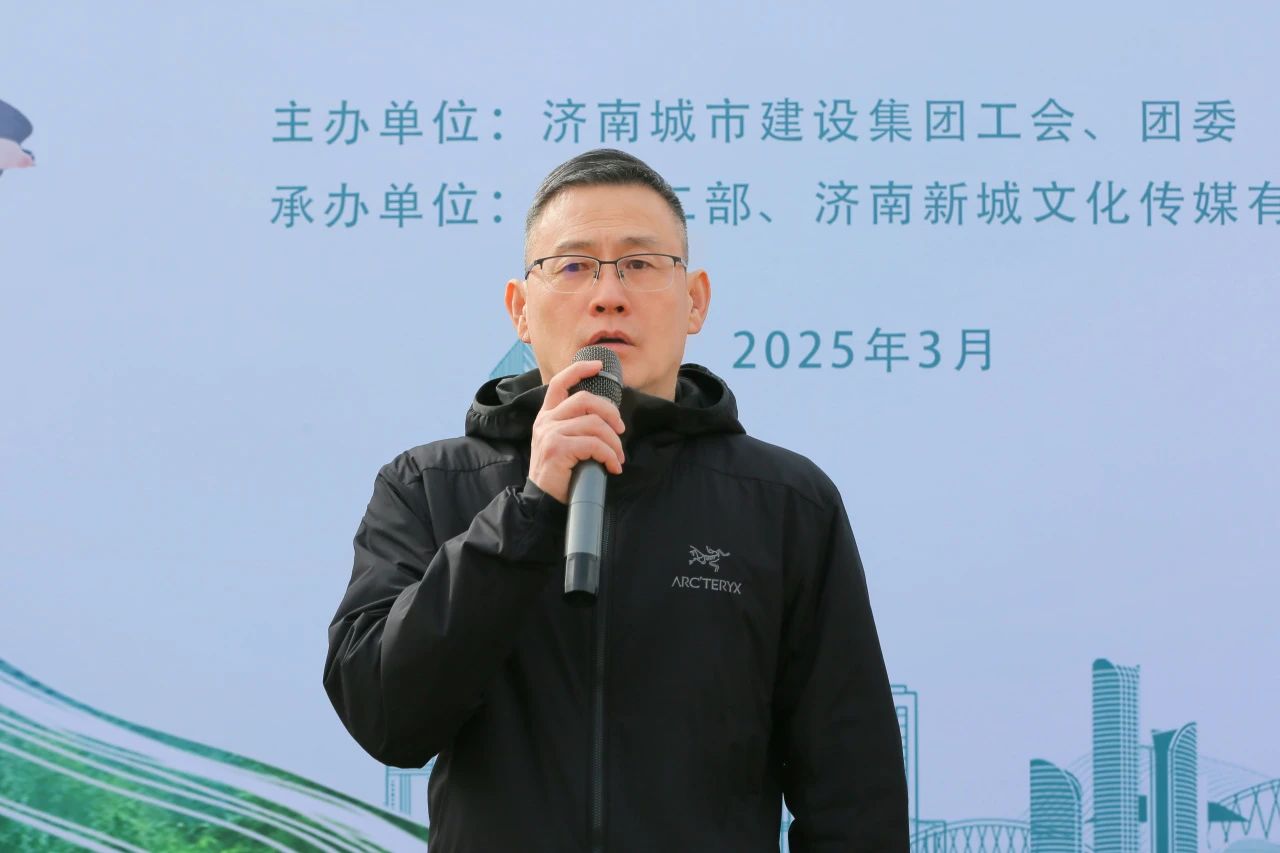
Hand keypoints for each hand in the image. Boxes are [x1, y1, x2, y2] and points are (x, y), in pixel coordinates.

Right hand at [527, 360, 625, 503]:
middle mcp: (546, 421)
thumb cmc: (560, 474)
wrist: (543, 502)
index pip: (560, 382)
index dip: (580, 369)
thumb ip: (577, 426)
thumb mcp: (564, 444)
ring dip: (614, 443)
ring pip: (594, 424)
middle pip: (585, 399)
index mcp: (547, 416)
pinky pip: (594, 444)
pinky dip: (609, 456)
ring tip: (617, 458)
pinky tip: (612, 467)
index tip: (598, 365)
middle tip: (620, 431)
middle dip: (611, 413)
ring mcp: (549, 433)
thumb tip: (609, 419)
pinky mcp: (556, 448)